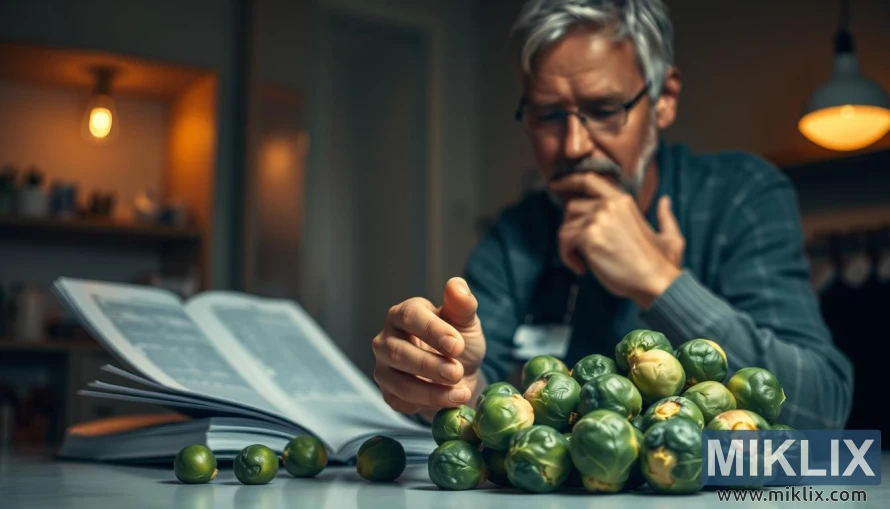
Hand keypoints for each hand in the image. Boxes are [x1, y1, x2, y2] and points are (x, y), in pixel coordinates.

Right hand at [371, 277, 486, 415]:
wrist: (461, 376)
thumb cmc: (459, 343)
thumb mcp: (467, 322)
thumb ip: (462, 305)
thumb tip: (456, 284)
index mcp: (404, 313)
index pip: (410, 317)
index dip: (433, 331)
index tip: (457, 345)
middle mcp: (387, 338)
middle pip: (399, 352)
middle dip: (431, 366)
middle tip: (458, 373)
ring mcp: (384, 366)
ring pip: (398, 382)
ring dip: (431, 391)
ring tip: (461, 394)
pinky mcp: (388, 392)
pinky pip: (399, 402)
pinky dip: (424, 406)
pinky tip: (445, 402)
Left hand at [550, 172, 684, 307]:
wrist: (656, 282)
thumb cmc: (662, 264)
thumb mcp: (669, 235)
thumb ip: (665, 216)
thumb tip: (665, 201)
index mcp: (623, 200)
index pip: (589, 180)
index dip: (569, 180)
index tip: (555, 184)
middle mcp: (609, 205)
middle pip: (571, 206)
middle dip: (571, 226)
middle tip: (579, 246)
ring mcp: (598, 219)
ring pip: (565, 226)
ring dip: (569, 246)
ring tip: (584, 262)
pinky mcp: (588, 236)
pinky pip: (564, 241)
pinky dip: (567, 257)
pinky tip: (581, 267)